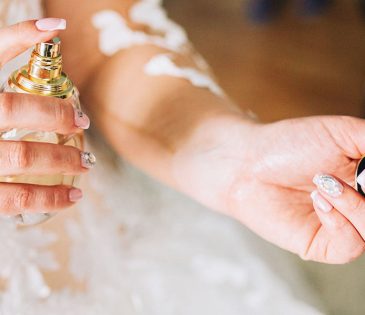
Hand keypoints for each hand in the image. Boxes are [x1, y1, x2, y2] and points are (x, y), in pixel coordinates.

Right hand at [0, 19, 91, 213]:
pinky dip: (49, 198)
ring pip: (22, 156)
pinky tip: (72, 197)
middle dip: (55, 114)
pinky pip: (16, 199)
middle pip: (13, 110)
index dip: (21, 36)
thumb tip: (50, 29)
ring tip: (86, 162)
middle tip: (82, 121)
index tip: (55, 29)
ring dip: (62, 158)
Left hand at [173, 114, 364, 263]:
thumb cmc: (289, 144)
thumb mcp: (344, 134)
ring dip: (355, 204)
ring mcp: (342, 227)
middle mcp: (358, 206)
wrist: (247, 162)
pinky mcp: (321, 245)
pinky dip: (340, 220)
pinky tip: (318, 199)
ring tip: (323, 182)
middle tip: (355, 176)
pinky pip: (350, 245)